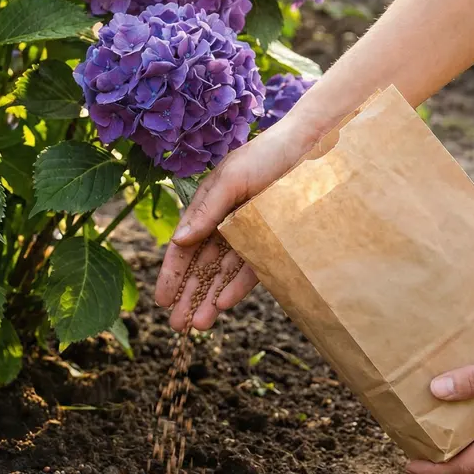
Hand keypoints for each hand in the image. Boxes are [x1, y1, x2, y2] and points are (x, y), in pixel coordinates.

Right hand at [156, 120, 320, 331]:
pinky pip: (250, 269)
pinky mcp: (271, 241)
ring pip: (223, 274)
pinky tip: (224, 303)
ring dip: (209, 298)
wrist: (312, 148)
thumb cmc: (266, 156)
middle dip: (188, 296)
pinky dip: (236, 287)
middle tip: (178, 326)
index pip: (183, 247)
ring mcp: (248, 235)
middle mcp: (224, 224)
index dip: (171, 275)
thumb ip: (206, 210)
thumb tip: (179, 242)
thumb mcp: (231, 179)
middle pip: (200, 267)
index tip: (161, 301)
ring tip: (199, 325)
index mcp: (207, 207)